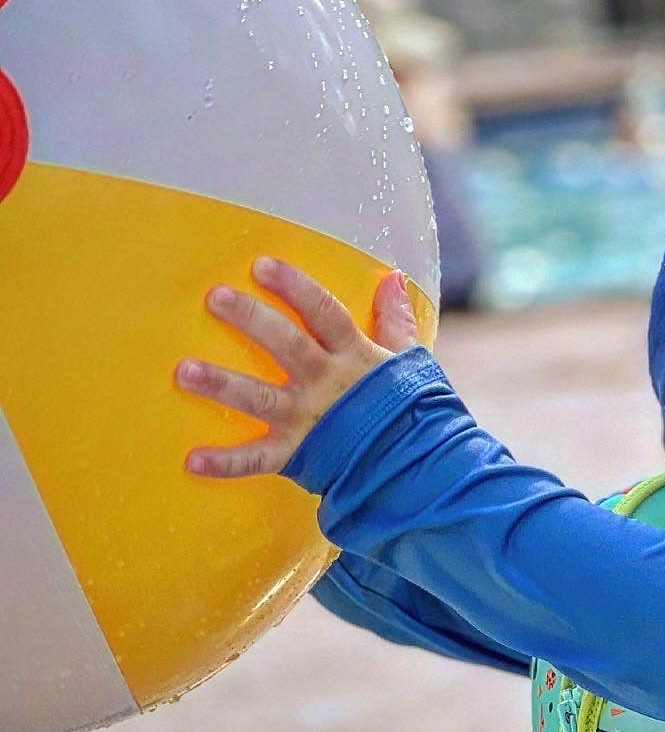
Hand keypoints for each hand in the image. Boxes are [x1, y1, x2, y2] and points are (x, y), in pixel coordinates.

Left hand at [177, 257, 419, 477]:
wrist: (414, 466)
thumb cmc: (407, 409)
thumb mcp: (408, 361)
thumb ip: (397, 320)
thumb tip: (392, 278)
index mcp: (354, 357)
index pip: (325, 313)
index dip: (295, 288)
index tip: (261, 265)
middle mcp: (327, 385)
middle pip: (287, 346)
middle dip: (252, 320)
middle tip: (216, 297)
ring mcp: (308, 421)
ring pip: (261, 399)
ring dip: (222, 385)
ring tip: (183, 370)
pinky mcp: (296, 455)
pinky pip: (257, 460)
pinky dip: (225, 463)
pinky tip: (192, 460)